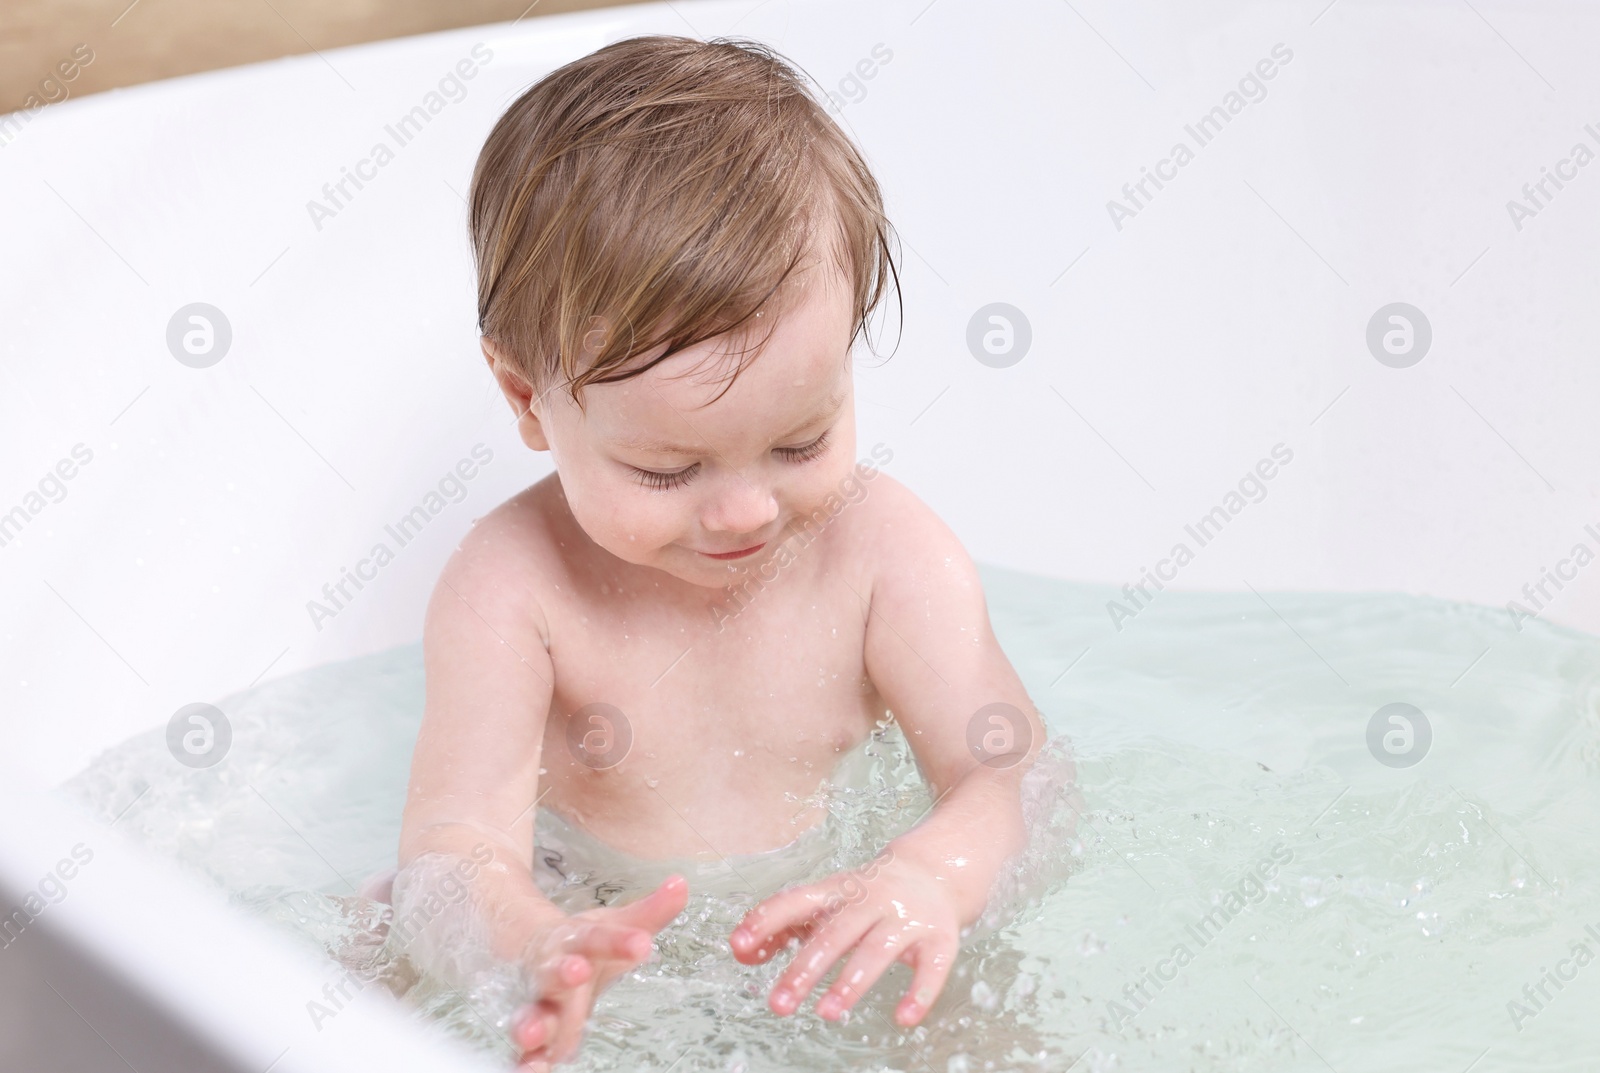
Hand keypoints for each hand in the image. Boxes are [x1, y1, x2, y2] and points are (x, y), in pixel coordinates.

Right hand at [513, 874, 687, 1069]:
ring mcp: (537, 1004)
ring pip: (532, 1013)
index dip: (619, 940)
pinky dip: (525, 1063)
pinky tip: (530, 1072)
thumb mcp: (612, 925)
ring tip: (533, 1033)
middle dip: (565, 973)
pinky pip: (525, 1052)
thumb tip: (682, 884)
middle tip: (578, 971)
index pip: (598, 938)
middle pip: (556, 972)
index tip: (642, 943)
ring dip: (532, 1023)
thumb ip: (649, 912)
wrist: (527, 950)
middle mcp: (551, 972)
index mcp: (575, 942)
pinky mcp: (532, 1036)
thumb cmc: (580, 944)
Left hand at [728, 851, 960, 1026]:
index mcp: (839, 890)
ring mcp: (906, 918)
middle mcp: (872, 900)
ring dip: (851, 981)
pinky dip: (920, 994)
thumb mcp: (827, 904)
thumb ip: (782, 926)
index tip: (738, 944)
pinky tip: (903, 1019)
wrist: (935, 872)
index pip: (797, 900)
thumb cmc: (866, 897)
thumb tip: (742, 952)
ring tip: (825, 1012)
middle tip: (778, 1004)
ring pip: (877, 949)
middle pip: (835, 933)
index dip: (767, 920)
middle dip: (805, 969)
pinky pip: (932, 968)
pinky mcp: (939, 939)